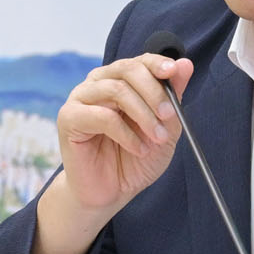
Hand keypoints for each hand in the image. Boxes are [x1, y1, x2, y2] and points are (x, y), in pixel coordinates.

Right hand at [56, 52, 194, 220]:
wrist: (111, 192)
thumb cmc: (136, 158)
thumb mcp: (165, 127)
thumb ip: (172, 96)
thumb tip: (185, 64)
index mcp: (120, 80)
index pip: (139, 61)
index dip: (157, 63)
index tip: (173, 72)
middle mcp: (98, 83)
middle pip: (127, 70)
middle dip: (154, 92)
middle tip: (169, 115)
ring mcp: (81, 98)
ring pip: (116, 91)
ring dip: (143, 115)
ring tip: (156, 137)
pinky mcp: (69, 118)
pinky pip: (102, 117)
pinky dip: (126, 134)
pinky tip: (138, 148)